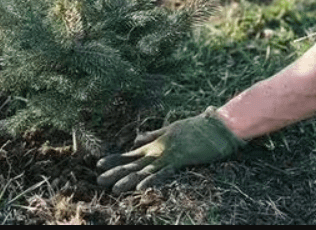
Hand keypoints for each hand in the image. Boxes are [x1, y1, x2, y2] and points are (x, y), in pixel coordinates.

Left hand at [97, 107, 245, 192]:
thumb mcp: (170, 130)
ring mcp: (168, 154)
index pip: (131, 154)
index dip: (115, 160)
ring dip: (129, 179)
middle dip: (115, 172)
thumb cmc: (196, 128)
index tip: (99, 164)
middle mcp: (158, 150)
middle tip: (98, 179)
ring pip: (144, 170)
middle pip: (133, 163)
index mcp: (155, 144)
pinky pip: (164, 172)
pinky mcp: (180, 159)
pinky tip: (140, 187)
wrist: (216, 125)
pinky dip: (152, 179)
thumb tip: (136, 139)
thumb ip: (152, 135)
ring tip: (114, 189)